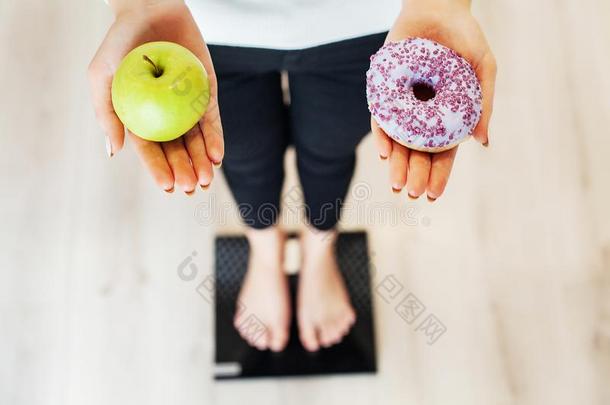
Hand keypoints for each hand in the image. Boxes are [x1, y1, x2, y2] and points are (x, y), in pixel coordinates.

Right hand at [88, 0, 222, 193]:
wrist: (150, 9)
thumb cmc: (120, 41)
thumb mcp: (101, 74)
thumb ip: (106, 112)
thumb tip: (114, 151)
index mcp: (140, 117)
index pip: (150, 150)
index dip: (159, 169)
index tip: (167, 186)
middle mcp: (165, 115)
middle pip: (176, 149)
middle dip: (184, 170)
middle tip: (189, 187)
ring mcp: (187, 105)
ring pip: (197, 140)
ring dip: (202, 161)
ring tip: (206, 178)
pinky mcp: (206, 93)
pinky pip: (212, 119)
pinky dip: (216, 137)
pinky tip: (218, 155)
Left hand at [372, 0, 496, 200]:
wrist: (438, 5)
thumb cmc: (465, 36)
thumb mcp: (483, 68)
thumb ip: (484, 104)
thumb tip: (483, 142)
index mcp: (446, 116)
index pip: (441, 153)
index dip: (438, 175)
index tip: (433, 195)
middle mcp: (423, 114)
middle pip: (417, 152)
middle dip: (415, 175)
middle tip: (412, 194)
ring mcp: (403, 103)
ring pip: (397, 140)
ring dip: (396, 164)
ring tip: (397, 184)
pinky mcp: (384, 89)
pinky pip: (381, 116)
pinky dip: (382, 134)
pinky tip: (385, 152)